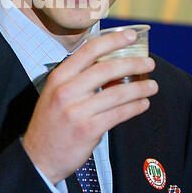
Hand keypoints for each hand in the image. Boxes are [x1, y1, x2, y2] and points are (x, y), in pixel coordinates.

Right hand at [22, 29, 156, 184]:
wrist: (38, 156)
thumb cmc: (51, 122)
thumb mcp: (56, 93)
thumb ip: (79, 79)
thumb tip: (113, 67)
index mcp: (59, 77)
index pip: (88, 51)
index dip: (112, 40)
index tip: (131, 36)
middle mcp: (66, 90)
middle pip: (106, 69)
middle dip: (133, 63)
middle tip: (149, 63)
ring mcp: (76, 111)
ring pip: (116, 93)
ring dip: (139, 87)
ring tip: (152, 85)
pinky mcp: (87, 129)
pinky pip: (118, 114)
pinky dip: (134, 107)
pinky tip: (142, 104)